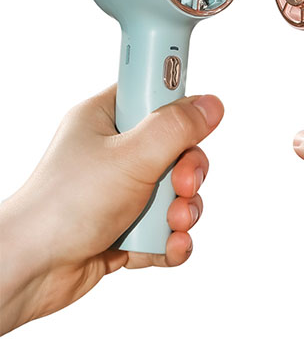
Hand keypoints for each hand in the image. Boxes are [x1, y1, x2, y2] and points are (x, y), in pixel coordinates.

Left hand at [0, 85, 223, 334]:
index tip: (196, 112)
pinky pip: (168, 223)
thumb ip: (176, 128)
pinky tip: (167, 245)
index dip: (178, 100)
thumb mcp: (130, 157)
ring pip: (177, 189)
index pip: (153, 93)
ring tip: (169, 224)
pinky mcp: (130, 221)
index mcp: (108, 119)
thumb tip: (211, 105)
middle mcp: (117, 151)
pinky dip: (172, 237)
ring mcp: (125, 188)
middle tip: (180, 184)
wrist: (32, 272)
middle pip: (178, 147)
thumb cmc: (62, 208)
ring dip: (182, 210)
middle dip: (187, 172)